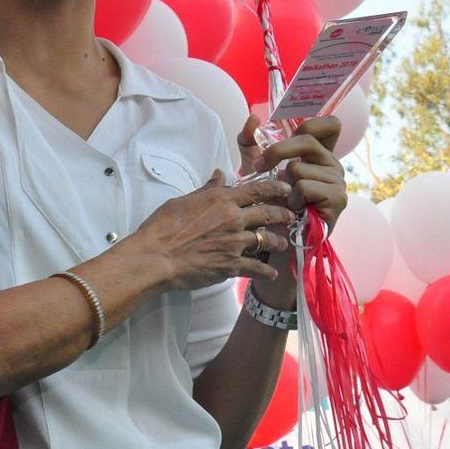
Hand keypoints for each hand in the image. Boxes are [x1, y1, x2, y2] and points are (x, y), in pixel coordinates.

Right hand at [121, 172, 296, 290]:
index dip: (276, 188)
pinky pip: (257, 268)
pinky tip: (271, 274)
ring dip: (278, 242)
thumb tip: (219, 174)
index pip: (257, 190)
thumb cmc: (162, 227)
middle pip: (269, 213)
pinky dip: (266, 272)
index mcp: (221, 200)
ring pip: (268, 240)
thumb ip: (206, 190)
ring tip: (283, 244)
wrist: (156, 257)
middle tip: (292, 214)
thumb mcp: (183, 201)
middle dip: (284, 213)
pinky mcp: (232, 265)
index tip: (286, 188)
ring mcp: (235, 243)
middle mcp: (233, 219)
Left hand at [252, 116, 346, 230]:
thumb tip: (252, 118)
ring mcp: (338, 182)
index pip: (330, 124)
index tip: (287, 135)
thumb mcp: (256, 168)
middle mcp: (332, 164)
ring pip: (299, 168)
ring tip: (287, 200)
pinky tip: (295, 210)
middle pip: (307, 140)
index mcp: (319, 154)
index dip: (311, 124)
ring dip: (283, 186)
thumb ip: (250, 142)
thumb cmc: (269, 201)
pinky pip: (305, 187)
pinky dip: (292, 199)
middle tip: (261, 166)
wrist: (276, 237)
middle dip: (277, 152)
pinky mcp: (337, 200)